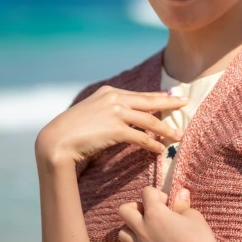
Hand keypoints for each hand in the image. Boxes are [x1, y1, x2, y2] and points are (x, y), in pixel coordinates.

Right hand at [35, 86, 187, 165]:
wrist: (57, 139)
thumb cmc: (71, 129)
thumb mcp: (91, 112)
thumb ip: (108, 111)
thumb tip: (122, 118)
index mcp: (109, 92)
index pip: (139, 94)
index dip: (157, 96)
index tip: (170, 96)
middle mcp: (114, 99)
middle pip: (149, 101)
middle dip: (169, 103)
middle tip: (185, 103)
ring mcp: (115, 112)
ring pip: (149, 121)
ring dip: (166, 129)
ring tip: (179, 135)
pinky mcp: (116, 129)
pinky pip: (141, 137)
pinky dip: (152, 144)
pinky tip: (160, 149)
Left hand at [117, 186, 224, 241]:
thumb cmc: (200, 239)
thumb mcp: (193, 216)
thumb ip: (182, 204)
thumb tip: (180, 192)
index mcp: (154, 213)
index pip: (146, 192)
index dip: (158, 195)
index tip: (169, 204)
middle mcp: (143, 230)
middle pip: (124, 211)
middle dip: (135, 208)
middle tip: (151, 213)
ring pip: (123, 235)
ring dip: (133, 230)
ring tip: (148, 232)